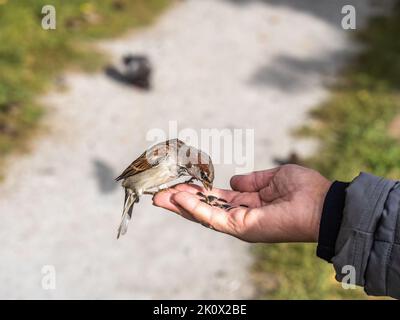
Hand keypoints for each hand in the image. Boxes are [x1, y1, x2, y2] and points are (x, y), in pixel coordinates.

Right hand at [153, 165, 331, 242]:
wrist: (321, 203)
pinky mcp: (240, 227)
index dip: (198, 192)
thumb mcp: (274, 177)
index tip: (179, 184)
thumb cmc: (304, 189)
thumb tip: (235, 181)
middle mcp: (240, 216)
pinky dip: (194, 208)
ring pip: (202, 215)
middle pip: (204, 208)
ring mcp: (239, 223)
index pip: (216, 199)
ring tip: (160, 197)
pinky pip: (212, 217)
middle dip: (181, 201)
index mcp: (249, 204)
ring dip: (180, 205)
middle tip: (159, 193)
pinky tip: (178, 198)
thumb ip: (253, 180)